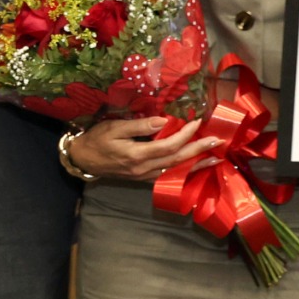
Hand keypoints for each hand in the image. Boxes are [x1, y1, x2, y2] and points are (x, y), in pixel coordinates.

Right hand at [67, 116, 219, 182]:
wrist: (82, 160)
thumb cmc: (96, 140)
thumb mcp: (113, 127)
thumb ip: (139, 125)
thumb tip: (163, 120)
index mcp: (136, 155)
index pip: (168, 145)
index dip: (184, 134)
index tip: (197, 122)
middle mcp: (143, 169)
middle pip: (176, 160)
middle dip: (198, 150)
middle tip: (217, 142)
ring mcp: (143, 176)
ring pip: (175, 170)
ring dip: (195, 164)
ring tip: (214, 158)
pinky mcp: (143, 179)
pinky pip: (168, 175)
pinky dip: (183, 171)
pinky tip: (193, 166)